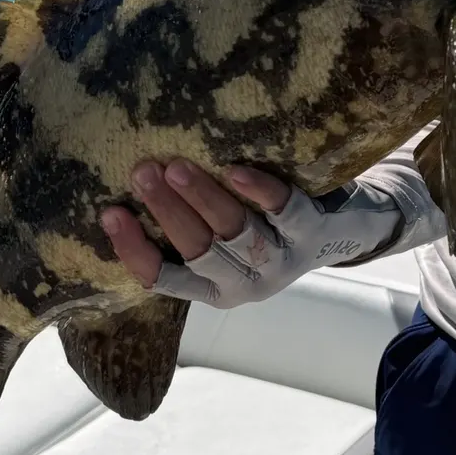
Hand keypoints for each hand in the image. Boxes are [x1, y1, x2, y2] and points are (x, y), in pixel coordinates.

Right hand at [100, 159, 401, 307]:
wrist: (348, 228)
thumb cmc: (269, 226)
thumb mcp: (226, 238)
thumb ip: (189, 221)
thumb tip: (132, 179)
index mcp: (215, 289)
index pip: (164, 277)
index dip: (133, 250)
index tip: (107, 213)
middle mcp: (247, 285)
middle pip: (198, 251)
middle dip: (166, 212)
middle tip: (142, 172)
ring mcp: (282, 262)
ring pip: (236, 234)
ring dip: (203, 199)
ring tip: (177, 166)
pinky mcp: (314, 235)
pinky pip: (286, 212)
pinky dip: (260, 192)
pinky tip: (235, 170)